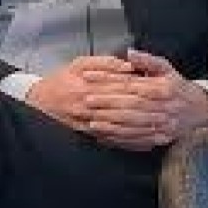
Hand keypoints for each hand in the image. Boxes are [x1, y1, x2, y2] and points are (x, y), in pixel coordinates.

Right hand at [24, 55, 173, 143]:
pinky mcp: (88, 134)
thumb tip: (128, 66)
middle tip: (169, 115)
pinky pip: (112, 140)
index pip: (121, 88)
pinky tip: (145, 144)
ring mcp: (88, 122)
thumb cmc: (61, 79)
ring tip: (163, 132)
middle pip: (124, 110)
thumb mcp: (79, 63)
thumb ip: (104, 63)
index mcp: (89, 85)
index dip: (143, 90)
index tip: (163, 92)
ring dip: (142, 131)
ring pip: (121, 128)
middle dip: (148, 113)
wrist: (38, 101)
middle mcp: (89, 106)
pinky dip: (129, 143)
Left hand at [89, 51, 207, 150]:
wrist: (198, 109)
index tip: (91, 80)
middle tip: (88, 102)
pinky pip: (138, 140)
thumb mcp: (167, 68)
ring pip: (133, 125)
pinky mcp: (160, 138)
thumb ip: (147, 60)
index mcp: (164, 88)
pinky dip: (120, 139)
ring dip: (111, 124)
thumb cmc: (178, 87)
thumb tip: (130, 53)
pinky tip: (106, 135)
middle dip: (107, 104)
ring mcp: (163, 125)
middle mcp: (164, 107)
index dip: (109, 82)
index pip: (131, 84)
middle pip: (130, 106)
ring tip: (92, 120)